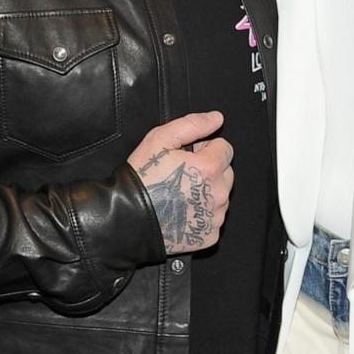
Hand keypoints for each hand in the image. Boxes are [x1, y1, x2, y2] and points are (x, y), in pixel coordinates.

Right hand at [126, 111, 233, 255]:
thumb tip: (216, 118)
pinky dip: (202, 215)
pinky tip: (183, 211)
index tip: (189, 157)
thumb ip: (192, 125)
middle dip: (209, 170)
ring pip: (222, 196)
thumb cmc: (142, 179)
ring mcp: (214, 217)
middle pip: (226, 173)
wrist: (127, 218)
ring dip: (207, 192)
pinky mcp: (209, 235)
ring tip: (180, 195)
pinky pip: (214, 219)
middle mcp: (218, 193)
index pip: (225, 148)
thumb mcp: (160, 140)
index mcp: (210, 168)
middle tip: (182, 175)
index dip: (205, 149)